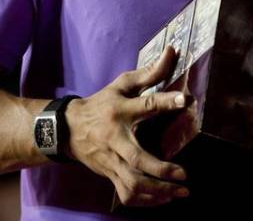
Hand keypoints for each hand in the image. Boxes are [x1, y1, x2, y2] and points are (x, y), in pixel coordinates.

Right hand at [66, 46, 190, 206]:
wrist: (68, 129)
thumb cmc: (101, 104)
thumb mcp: (121, 85)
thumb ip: (149, 72)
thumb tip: (172, 51)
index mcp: (121, 111)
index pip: (146, 105)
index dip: (165, 102)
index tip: (184, 101)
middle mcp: (116, 139)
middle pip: (138, 159)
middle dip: (162, 170)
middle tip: (184, 175)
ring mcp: (112, 161)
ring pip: (133, 184)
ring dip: (158, 192)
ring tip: (180, 192)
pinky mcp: (109, 175)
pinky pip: (126, 195)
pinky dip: (145, 201)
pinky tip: (163, 199)